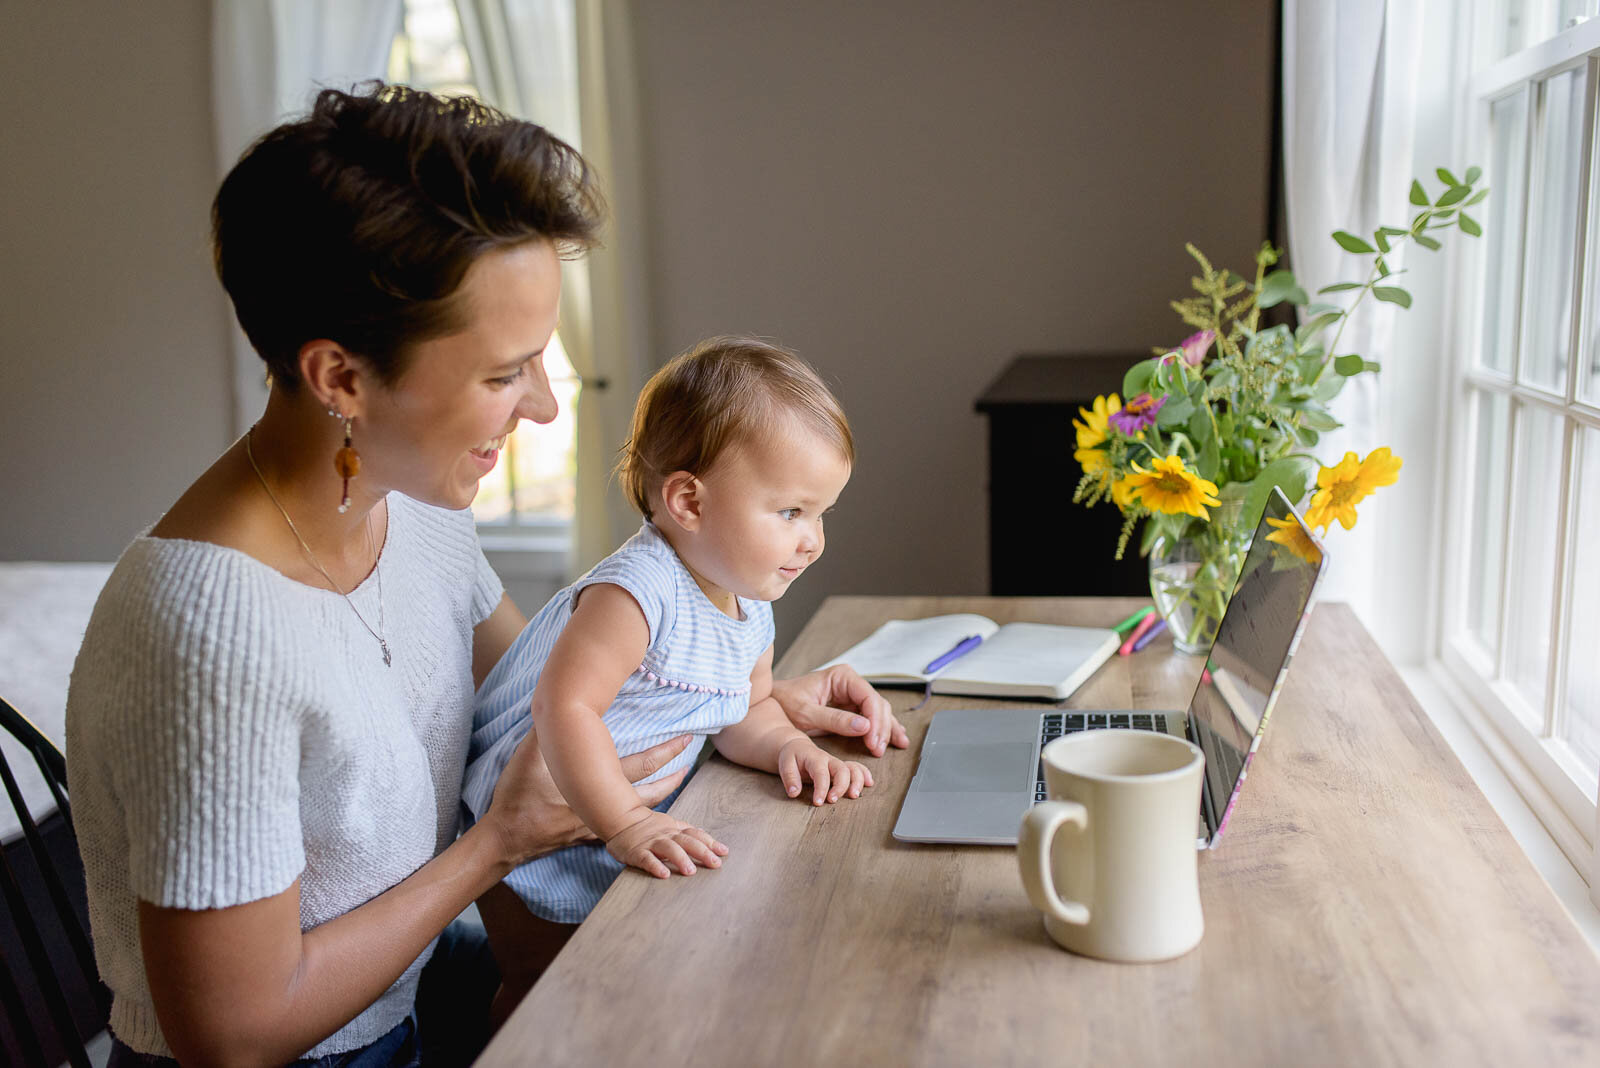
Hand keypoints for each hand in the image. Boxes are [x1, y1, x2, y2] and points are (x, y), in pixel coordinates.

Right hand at [483, 731, 692, 866]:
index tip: (688, 740)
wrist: (506, 838)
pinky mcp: (589, 837)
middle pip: (652, 793)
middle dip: (674, 777)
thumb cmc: (518, 796)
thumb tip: (556, 699)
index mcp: (597, 783)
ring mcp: (599, 825)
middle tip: (690, 765)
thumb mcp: (529, 755)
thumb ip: (546, 728)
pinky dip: (640, 825)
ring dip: (663, 803)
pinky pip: (623, 831)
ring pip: (642, 815)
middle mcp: (605, 807)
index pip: (643, 764)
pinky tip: (645, 823)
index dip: (668, 751)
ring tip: (678, 794)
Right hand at [605, 809, 728, 878]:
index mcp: (674, 830)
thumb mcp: (669, 824)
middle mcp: (666, 835)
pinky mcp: (637, 852)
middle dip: (702, 852)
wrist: (620, 818)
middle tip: (715, 864)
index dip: (710, 842)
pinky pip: (647, 859)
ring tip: (691, 872)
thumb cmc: (647, 825)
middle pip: (687, 841)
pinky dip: (656, 866)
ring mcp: (651, 843)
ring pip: (669, 849)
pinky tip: (664, 875)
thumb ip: (686, 831)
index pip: (695, 834)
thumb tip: (706, 837)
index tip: (724, 852)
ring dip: (681, 859)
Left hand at [771, 664, 908, 756]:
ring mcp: (852, 694)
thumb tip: (864, 726)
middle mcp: (850, 682)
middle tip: (878, 749)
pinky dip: (883, 728)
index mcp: (841, 676)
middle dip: (881, 727)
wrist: (773, 704)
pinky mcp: (851, 707)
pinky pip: (872, 717)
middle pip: (877, 704)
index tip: (873, 741)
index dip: (875, 720)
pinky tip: (896, 738)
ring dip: (886, 729)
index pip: (868, 697)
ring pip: (879, 711)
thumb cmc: (785, 704)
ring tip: (896, 745)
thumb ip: (835, 720)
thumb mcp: (807, 714)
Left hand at [777, 738, 874, 805]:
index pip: (820, 773)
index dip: (821, 788)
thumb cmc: (791, 757)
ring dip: (856, 782)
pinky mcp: (841, 767)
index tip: (818, 803)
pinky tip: (869, 783)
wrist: (797, 747)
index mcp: (814, 758)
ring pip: (852, 768)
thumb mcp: (785, 764)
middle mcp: (828, 759)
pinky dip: (864, 774)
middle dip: (840, 786)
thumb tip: (794, 793)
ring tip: (854, 796)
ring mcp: (836, 763)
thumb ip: (790, 778)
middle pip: (841, 770)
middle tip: (833, 801)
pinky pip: (857, 767)